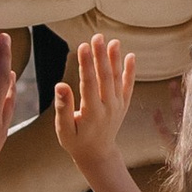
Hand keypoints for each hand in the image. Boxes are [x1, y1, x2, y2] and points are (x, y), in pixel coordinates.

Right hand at [52, 36, 137, 184]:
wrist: (97, 154)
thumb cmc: (76, 141)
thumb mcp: (64, 129)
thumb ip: (63, 107)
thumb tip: (60, 85)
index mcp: (92, 113)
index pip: (89, 83)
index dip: (86, 64)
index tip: (82, 46)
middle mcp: (108, 108)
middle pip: (105, 77)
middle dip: (101, 56)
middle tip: (97, 37)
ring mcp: (118, 106)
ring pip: (117, 79)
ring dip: (115, 59)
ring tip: (113, 41)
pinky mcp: (123, 104)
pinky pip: (128, 86)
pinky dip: (130, 71)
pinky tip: (131, 56)